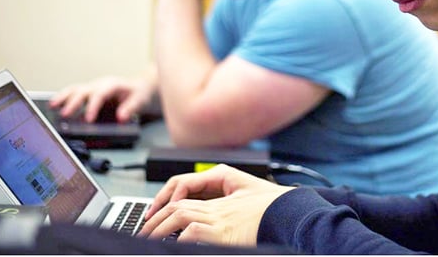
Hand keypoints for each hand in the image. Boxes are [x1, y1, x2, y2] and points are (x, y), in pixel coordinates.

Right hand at [49, 74, 156, 122]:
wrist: (140, 87)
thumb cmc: (139, 94)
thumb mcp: (140, 101)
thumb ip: (131, 108)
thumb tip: (121, 117)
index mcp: (113, 85)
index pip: (100, 95)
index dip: (93, 107)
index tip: (88, 119)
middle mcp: (100, 84)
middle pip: (84, 91)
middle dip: (73, 102)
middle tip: (65, 114)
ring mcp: (93, 87)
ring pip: (75, 89)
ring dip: (63, 97)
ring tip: (52, 106)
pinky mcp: (89, 92)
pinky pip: (73, 93)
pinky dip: (63, 97)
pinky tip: (54, 104)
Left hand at [139, 164, 293, 246]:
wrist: (294, 214)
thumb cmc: (279, 209)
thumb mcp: (251, 198)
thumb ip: (229, 203)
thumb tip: (203, 219)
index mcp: (224, 192)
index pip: (185, 188)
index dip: (166, 199)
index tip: (155, 212)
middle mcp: (218, 204)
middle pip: (177, 204)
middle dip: (156, 217)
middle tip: (143, 230)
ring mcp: (219, 217)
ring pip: (178, 215)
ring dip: (158, 228)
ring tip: (146, 239)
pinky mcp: (221, 232)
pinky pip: (190, 233)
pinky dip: (177, 240)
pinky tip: (170, 248)